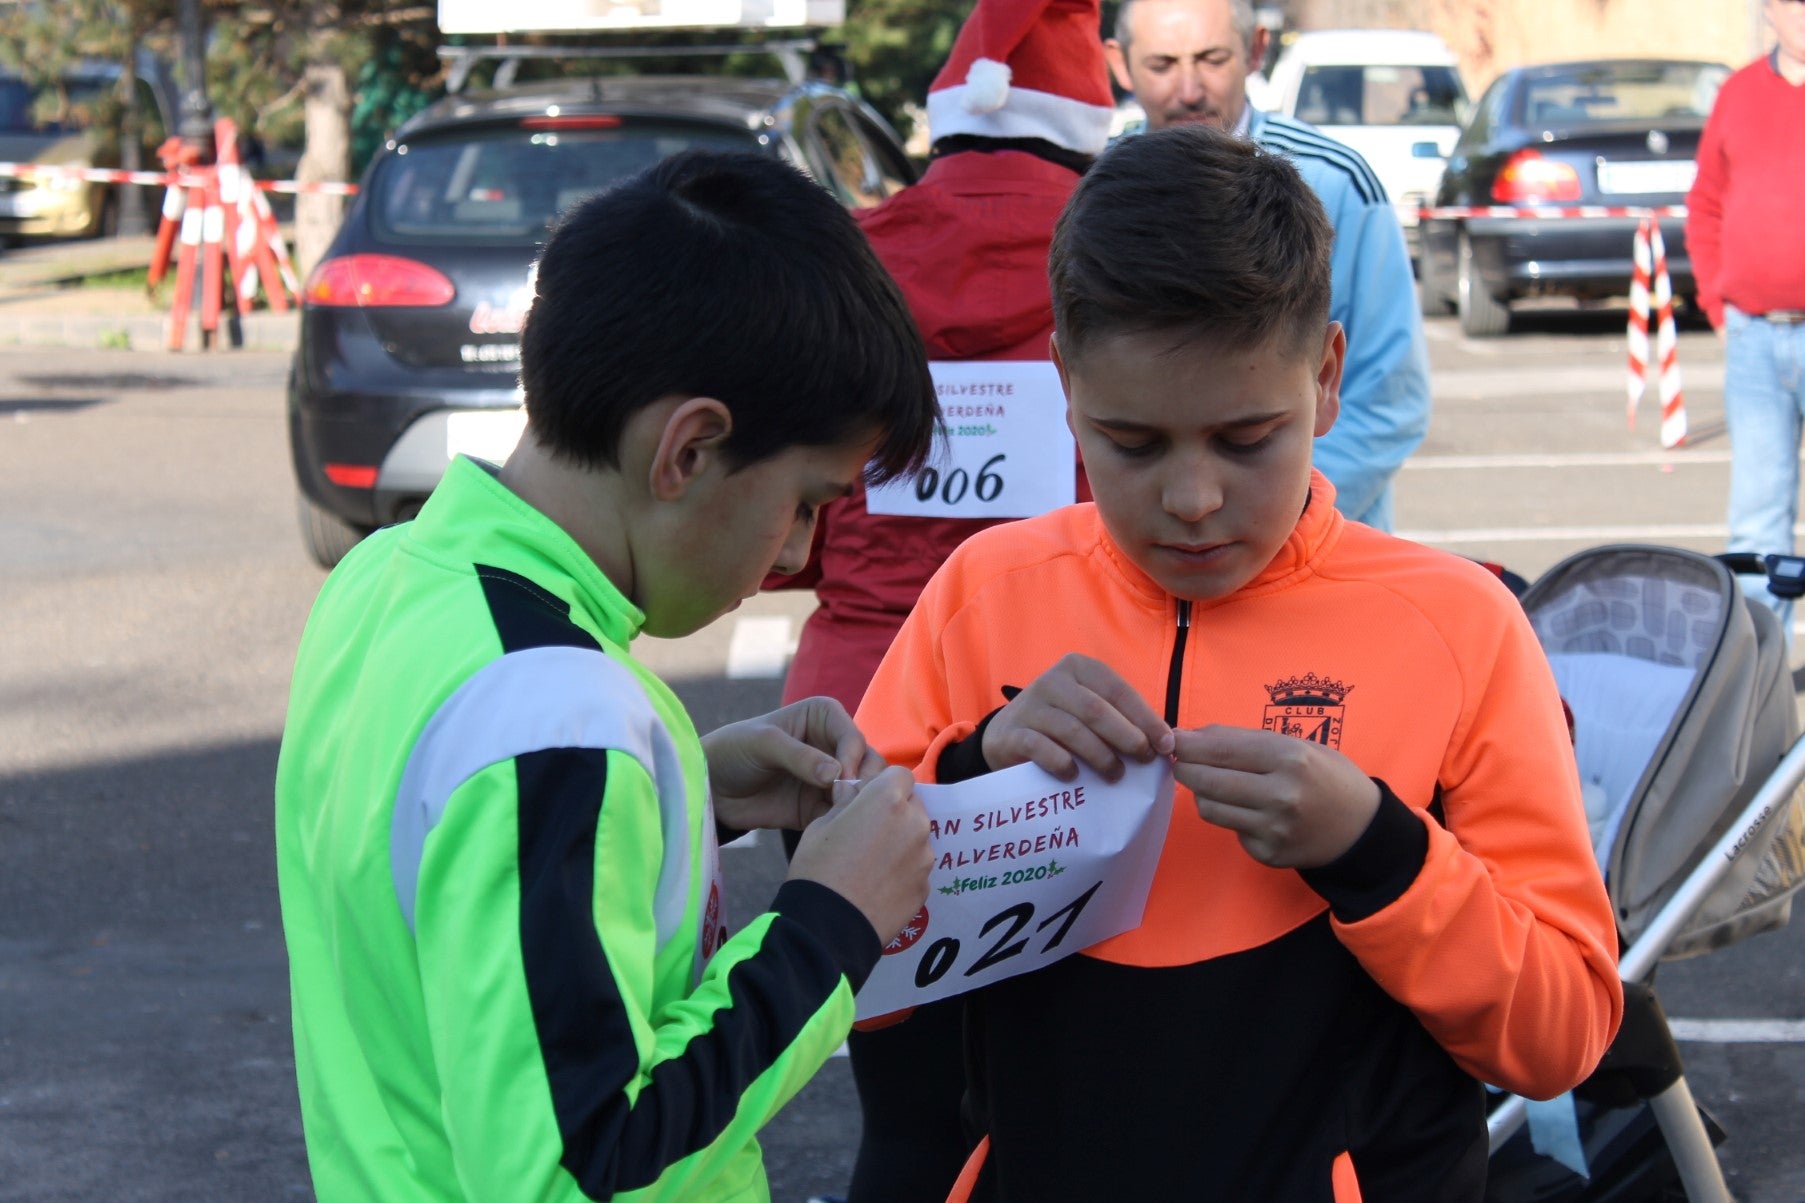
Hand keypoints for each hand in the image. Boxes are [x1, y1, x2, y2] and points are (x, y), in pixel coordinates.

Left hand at [704, 697, 885, 831]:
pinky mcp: (821, 807)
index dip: (852, 757)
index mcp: (823, 717)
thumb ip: (799, 756)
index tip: (841, 779)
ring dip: (859, 804)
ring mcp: (830, 778)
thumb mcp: (762, 744)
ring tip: (843, 817)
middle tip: (848, 802)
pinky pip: (844, 814)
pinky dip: (846, 822)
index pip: (852, 736)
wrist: (711, 788)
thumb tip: (837, 774)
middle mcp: (833, 745)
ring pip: (863, 790)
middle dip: (863, 782)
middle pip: (867, 763)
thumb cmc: (733, 751)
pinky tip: (836, 831)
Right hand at [788, 766, 933, 943]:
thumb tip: (855, 792)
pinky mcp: (926, 886)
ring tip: (872, 863)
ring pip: (917, 836)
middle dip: (895, 812)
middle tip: (868, 832)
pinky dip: (903, 870)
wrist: (829, 926)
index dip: (883, 784)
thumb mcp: (821, 824)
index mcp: (888, 799)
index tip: (868, 800)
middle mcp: (915, 823)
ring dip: (901, 841)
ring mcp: (924, 856)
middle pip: (912, 805)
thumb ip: (847, 803)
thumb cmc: (818, 868)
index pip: (900, 774)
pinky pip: (917, 867)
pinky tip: (879, 885)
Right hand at [980, 654, 1173, 781]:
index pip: (1118, 690)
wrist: (1006, 737)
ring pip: (1073, 730)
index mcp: (1078, 668)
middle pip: (1097, 710)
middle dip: (1127, 737)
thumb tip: (1164, 741)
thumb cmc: (1060, 722)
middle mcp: (1052, 681)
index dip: (1145, 718)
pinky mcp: (1013, 733)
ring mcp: (1030, 706)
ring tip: (1115, 775)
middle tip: (1144, 760)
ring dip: (1101, 756)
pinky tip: (1074, 776)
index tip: (1165, 745)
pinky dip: (1063, 764)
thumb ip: (1120, 717)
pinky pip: (1042, 749)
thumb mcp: (1088, 708)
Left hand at [1172, 725, 1379, 868]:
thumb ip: (1246, 741)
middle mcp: (1280, 794)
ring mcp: (1273, 828)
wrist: (1362, 829)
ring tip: (1213, 784)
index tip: (1171, 740)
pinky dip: (1230, 816)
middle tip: (1180, 762)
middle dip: (1185, 768)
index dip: (1189, 744)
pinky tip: (1248, 810)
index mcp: (1290, 758)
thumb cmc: (1326, 777)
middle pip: (1207, 781)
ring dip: (1202, 793)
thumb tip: (1193, 736)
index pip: (1222, 750)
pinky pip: (1230, 829)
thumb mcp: (1297, 746)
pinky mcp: (1268, 853)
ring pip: (1209, 808)